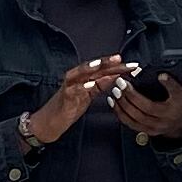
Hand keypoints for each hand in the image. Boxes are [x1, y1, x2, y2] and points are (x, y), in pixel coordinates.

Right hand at [20, 56, 135, 149]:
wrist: (49, 121)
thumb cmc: (69, 107)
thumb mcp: (88, 95)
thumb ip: (100, 85)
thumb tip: (116, 76)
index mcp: (84, 78)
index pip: (103, 69)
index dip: (118, 67)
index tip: (132, 65)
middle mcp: (77, 78)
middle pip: (94, 68)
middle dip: (109, 64)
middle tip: (122, 60)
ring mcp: (70, 86)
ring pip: (81, 73)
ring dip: (92, 68)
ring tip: (103, 64)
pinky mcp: (65, 96)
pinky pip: (74, 89)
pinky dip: (82, 86)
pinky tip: (91, 84)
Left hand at [111, 69, 181, 145]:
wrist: (181, 124)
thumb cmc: (181, 102)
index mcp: (179, 103)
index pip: (176, 93)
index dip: (169, 84)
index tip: (161, 75)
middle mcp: (168, 116)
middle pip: (148, 107)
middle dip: (132, 94)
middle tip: (122, 82)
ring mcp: (157, 126)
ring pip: (137, 116)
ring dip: (123, 103)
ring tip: (116, 91)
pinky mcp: (147, 131)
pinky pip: (131, 123)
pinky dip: (120, 113)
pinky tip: (114, 103)